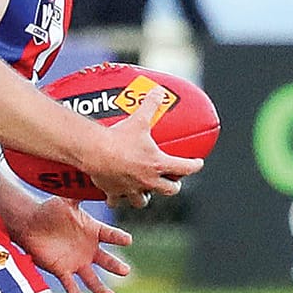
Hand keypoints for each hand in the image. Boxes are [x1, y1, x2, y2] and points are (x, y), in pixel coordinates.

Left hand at [15, 195, 131, 292]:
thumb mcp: (65, 201)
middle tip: (125, 271)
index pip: (110, 235)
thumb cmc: (49, 211)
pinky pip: (71, 284)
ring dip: (101, 289)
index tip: (128, 240)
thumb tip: (90, 175)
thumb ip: (78, 193)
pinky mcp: (62, 270)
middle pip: (106, 261)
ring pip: (92, 278)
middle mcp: (88, 249)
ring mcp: (76, 261)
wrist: (30, 224)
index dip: (119, 238)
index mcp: (93, 231)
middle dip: (116, 266)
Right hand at [86, 87, 202, 208]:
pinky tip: (115, 194)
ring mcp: (131, 189)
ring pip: (144, 201)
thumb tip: (159, 91)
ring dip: (146, 196)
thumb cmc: (118, 138)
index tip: (197, 163)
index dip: (194, 165)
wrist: (95, 151)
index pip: (185, 168)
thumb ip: (151, 105)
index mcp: (159, 164)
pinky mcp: (114, 192)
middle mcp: (148, 180)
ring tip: (145, 189)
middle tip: (171, 179)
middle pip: (169, 190)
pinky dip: (117, 198)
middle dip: (173, 185)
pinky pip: (116, 200)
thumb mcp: (138, 119)